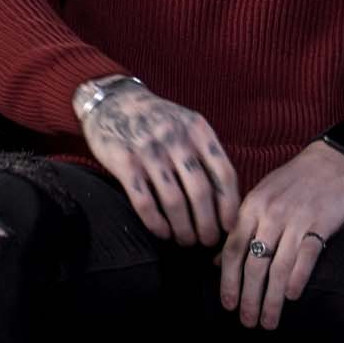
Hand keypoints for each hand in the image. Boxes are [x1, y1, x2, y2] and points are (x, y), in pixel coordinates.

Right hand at [76, 77, 240, 246]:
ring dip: (183, 229)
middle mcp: (175, 139)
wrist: (114, 101)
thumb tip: (227, 198)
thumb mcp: (187, 124)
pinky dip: (156, 223)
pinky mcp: (125, 163)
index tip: (230, 225)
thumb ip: (206, 153)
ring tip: (186, 240)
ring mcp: (149, 151)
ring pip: (174, 201)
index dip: (229, 205)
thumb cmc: (158, 120)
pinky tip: (163, 233)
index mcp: (197, 130)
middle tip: (207, 241)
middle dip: (207, 224)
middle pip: (200, 192)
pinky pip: (144, 202)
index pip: (223, 173)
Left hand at [218, 140, 343, 329]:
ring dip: (271, 299)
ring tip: (268, 320)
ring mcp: (296, 219)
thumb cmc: (295, 180)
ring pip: (278, 267)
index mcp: (252, 206)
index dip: (228, 280)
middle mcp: (271, 213)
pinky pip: (306, 257)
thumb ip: (241, 228)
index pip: (233, 249)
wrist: (333, 160)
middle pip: (254, 264)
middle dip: (248, 297)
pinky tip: (291, 296)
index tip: (227, 304)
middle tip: (247, 321)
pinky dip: (297, 279)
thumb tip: (217, 262)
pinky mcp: (320, 223)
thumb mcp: (262, 196)